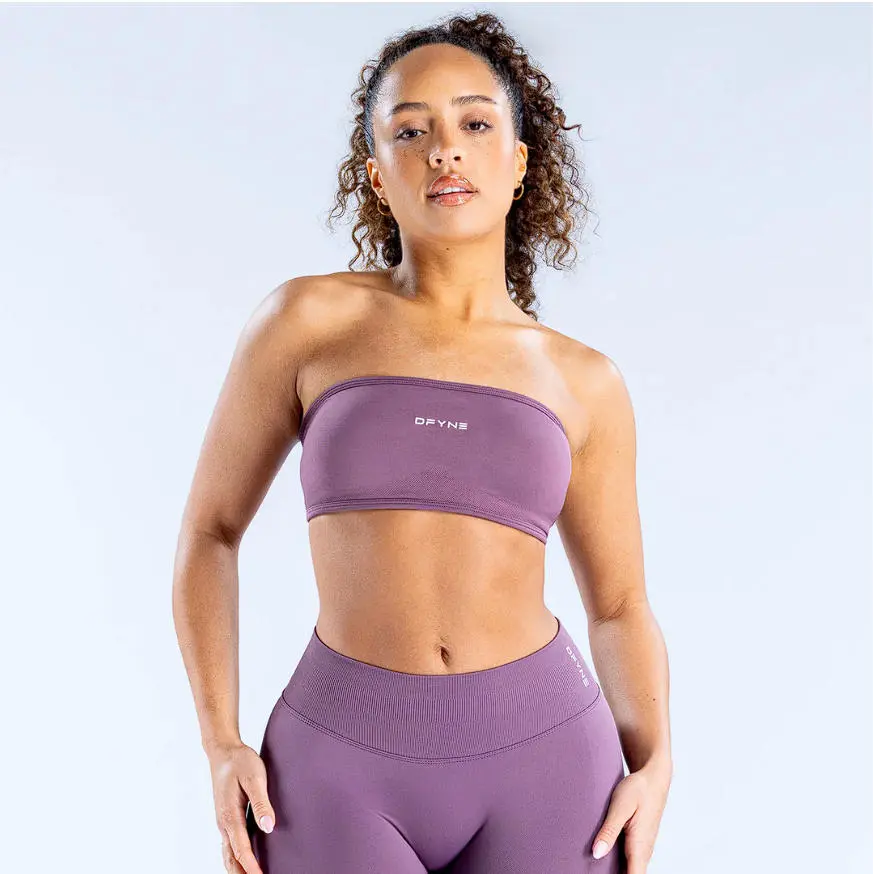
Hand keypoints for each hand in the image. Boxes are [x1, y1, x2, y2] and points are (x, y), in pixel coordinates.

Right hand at [207, 740, 275, 873]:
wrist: (223, 751)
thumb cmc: (240, 761)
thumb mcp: (254, 777)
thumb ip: (261, 802)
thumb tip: (268, 827)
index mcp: (230, 815)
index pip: (241, 849)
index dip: (251, 867)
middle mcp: (224, 823)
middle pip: (231, 858)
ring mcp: (223, 822)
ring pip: (228, 854)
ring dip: (238, 869)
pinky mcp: (226, 818)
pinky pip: (229, 845)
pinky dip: (235, 859)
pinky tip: (244, 862)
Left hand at [591, 758, 671, 872]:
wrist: (653, 778)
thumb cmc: (638, 789)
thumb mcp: (620, 806)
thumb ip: (609, 831)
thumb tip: (597, 854)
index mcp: (639, 846)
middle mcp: (644, 852)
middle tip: (591, 872)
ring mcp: (643, 849)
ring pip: (631, 870)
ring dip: (616, 871)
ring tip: (595, 868)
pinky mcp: (639, 843)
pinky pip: (631, 862)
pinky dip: (619, 865)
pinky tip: (604, 861)